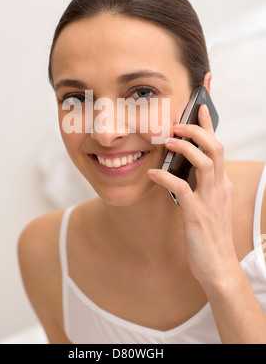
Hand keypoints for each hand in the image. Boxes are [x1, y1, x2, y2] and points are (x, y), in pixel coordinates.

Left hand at [148, 104, 236, 287]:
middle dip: (197, 131)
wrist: (218, 266)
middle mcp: (218, 188)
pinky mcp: (197, 215)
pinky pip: (182, 190)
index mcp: (221, 183)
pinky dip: (167, 178)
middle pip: (215, 148)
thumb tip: (182, 165)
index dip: (209, 125)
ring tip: (168, 142)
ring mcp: (209, 201)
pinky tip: (153, 174)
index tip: (200, 107)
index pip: (218, 146)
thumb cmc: (209, 234)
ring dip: (186, 149)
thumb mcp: (209, 204)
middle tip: (177, 126)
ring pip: (205, 163)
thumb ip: (200, 183)